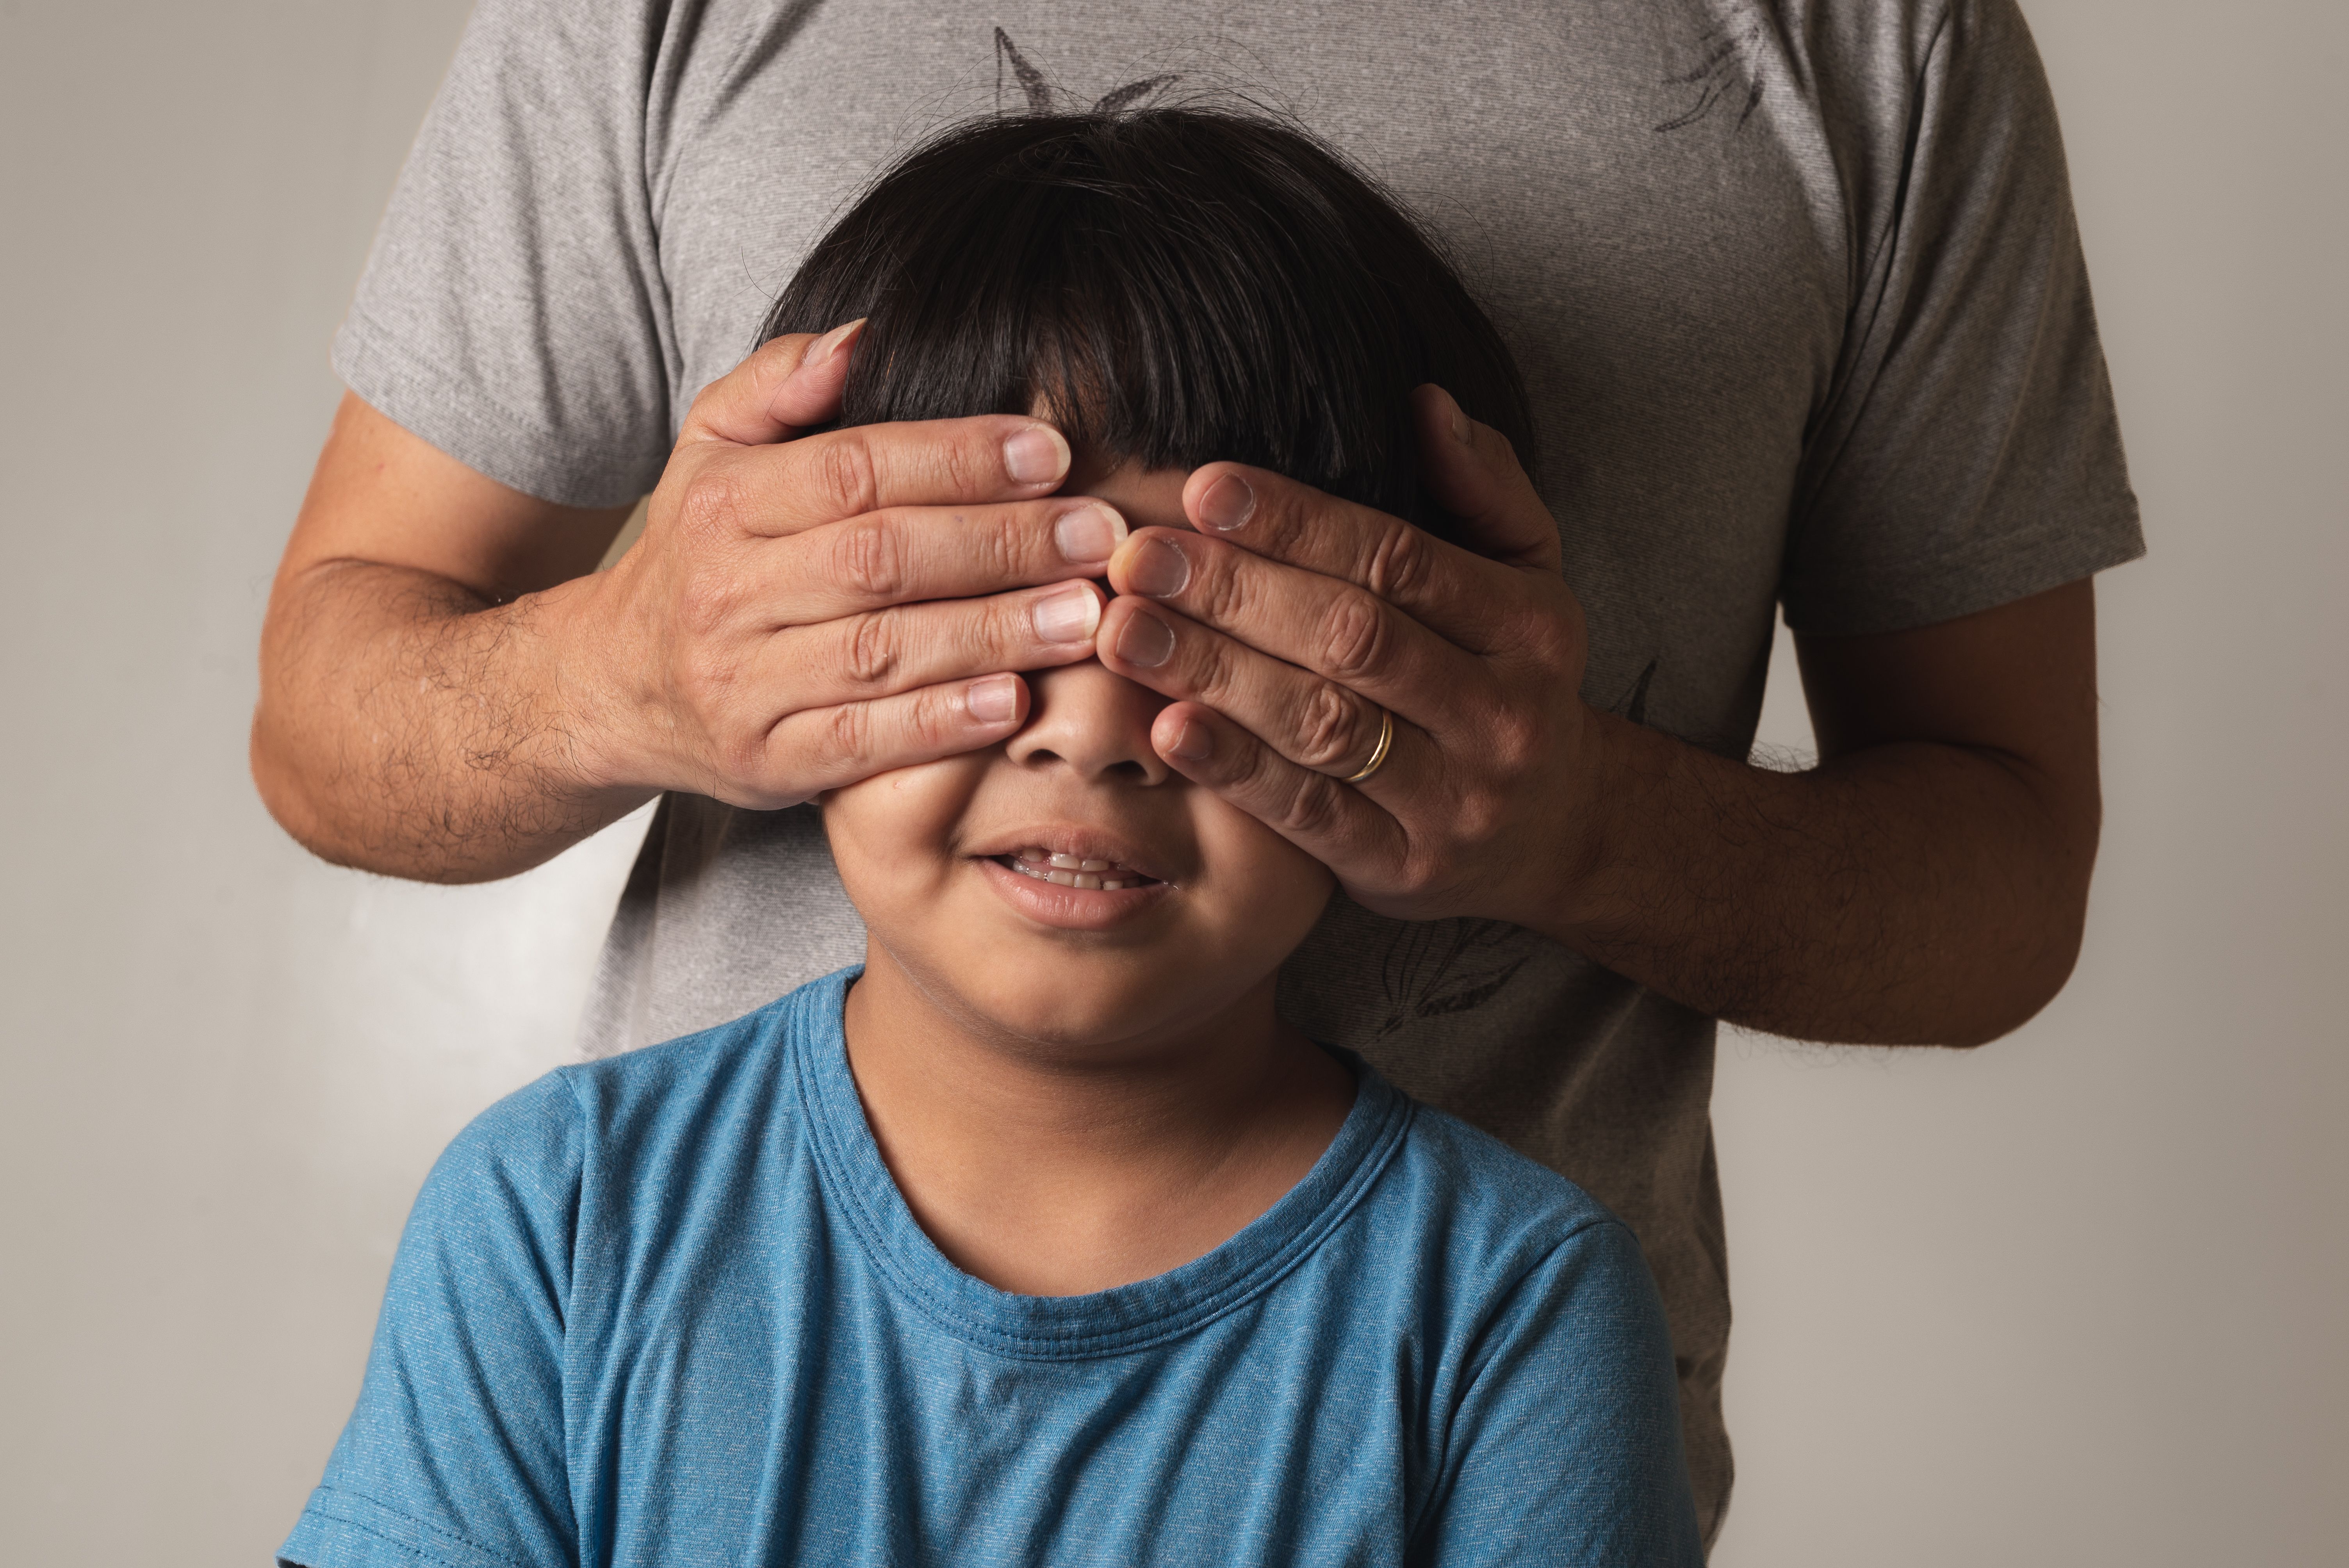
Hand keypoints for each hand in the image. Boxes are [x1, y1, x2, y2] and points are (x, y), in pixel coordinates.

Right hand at [568, 325, 1125, 806]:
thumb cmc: (700, 551)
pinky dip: (941, 724)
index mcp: (723, 503)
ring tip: (1085, 616)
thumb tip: (867, 335)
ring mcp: (741, 685)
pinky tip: (1015, 702)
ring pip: (881, 652)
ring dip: (994, 633)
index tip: (1052, 451)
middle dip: (1002, 544)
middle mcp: (725, 593)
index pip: (854, 470)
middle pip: (880, 559)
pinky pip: (862, 744)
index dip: (959, 458)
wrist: (613, 683)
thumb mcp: (712, 448)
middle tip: (1098, 535)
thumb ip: (782, 381)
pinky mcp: (764, 762)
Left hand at [1094, 385, 1598, 930]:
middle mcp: (1502, 713)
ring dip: (1214, 672)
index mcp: (1530, 626)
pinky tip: (1165, 727)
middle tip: (1137, 555)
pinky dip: (1235, 768)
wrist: (1555, 834)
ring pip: (1322, 724)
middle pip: (1351, 638)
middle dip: (1235, 592)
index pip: (1398, 560)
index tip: (1203, 489)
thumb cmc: (1510, 677)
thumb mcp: (1529, 575)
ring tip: (1122, 629)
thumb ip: (1484, 486)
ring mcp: (1456, 800)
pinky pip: (1309, 815)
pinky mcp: (1405, 868)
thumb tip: (1425, 403)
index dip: (1297, 522)